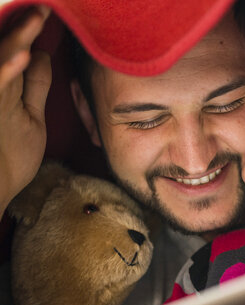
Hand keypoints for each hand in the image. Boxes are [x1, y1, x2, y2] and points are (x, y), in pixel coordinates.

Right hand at [0, 6, 50, 216]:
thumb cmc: (9, 154)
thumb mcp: (30, 114)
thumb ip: (36, 85)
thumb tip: (43, 56)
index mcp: (6, 86)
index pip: (17, 53)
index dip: (28, 31)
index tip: (45, 12)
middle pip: (7, 52)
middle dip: (23, 28)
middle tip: (44, 8)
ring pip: (2, 63)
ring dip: (18, 40)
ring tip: (37, 18)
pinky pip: (0, 87)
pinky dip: (9, 71)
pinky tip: (26, 56)